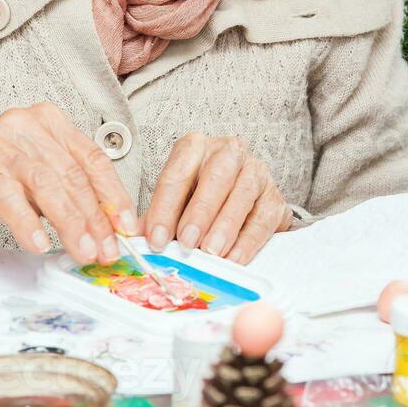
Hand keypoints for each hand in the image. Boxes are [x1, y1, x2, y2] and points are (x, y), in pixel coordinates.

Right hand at [0, 102, 134, 264]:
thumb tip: (112, 227)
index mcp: (47, 121)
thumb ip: (70, 190)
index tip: (129, 227)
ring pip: (47, 187)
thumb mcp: (37, 175)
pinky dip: (28, 225)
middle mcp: (25, 125)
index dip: (114, 195)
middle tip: (109, 250)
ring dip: (71, 225)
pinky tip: (41, 245)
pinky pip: (10, 200)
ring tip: (85, 253)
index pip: (92, 159)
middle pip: (73, 175)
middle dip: (96, 218)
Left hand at [143, 134, 292, 263]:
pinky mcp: (275, 197)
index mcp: (195, 148)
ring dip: (225, 226)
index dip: (164, 208)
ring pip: (243, 193)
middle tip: (187, 243)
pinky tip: (234, 258)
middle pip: (215, 177)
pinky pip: (263, 218)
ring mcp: (256, 171)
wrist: (244, 197)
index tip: (155, 239)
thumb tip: (132, 239)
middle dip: (199, 212)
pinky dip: (248, 241)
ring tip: (210, 252)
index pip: (177, 174)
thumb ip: (157, 219)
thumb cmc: (200, 197)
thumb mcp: (175, 202)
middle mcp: (228, 152)